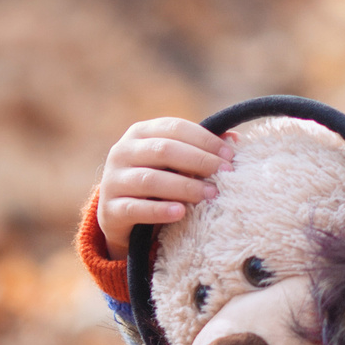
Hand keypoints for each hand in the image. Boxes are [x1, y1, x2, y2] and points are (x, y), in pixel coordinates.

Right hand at [95, 118, 232, 246]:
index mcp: (140, 133)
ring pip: (150, 180)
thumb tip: (235, 139)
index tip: (229, 155)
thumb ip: (200, 149)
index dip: (204, 139)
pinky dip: (159, 210)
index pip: (174, 127)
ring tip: (211, 195)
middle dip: (199, 161)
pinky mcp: (109, 210)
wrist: (120, 217)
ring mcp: (113, 180)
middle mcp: (122, 152)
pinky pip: (135, 208)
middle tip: (225, 174)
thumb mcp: (175, 163)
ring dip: (185, 187)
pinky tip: (180, 212)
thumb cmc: (157, 183)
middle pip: (164, 150)